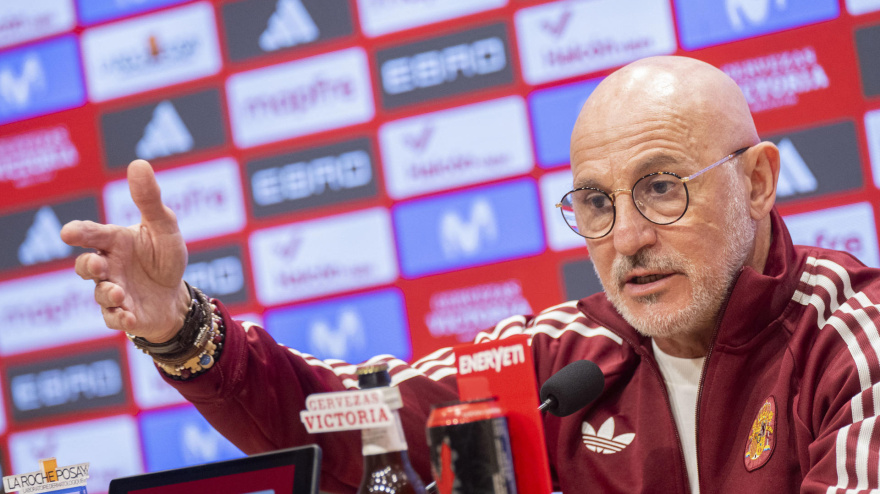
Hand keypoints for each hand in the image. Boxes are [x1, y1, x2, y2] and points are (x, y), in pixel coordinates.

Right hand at [60, 160, 190, 341]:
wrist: (176, 296)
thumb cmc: (165, 257)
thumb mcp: (164, 226)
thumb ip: (150, 199)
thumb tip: (138, 163)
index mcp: (114, 241)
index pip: (92, 234)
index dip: (80, 232)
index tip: (69, 232)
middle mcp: (108, 266)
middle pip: (86, 266)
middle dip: (88, 266)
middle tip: (98, 264)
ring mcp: (113, 291)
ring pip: (99, 294)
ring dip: (107, 293)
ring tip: (119, 293)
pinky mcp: (123, 314)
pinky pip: (113, 319)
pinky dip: (119, 319)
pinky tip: (129, 317)